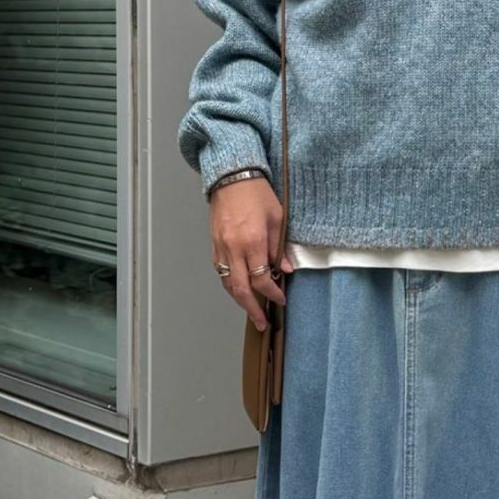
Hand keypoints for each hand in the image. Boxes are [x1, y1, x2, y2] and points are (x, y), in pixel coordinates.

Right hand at [210, 175, 294, 330]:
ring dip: (239, 300)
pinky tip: (239, 290)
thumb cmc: (257, 194)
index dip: (272, 294)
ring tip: (251, 311)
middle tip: (261, 323)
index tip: (281, 300)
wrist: (232, 176)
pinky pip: (220, 271)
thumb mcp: (278, 219)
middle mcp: (234, 248)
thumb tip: (285, 270)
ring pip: (228, 283)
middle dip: (252, 309)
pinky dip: (230, 284)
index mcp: (252, 242)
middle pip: (241, 289)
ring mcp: (221, 247)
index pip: (261, 280)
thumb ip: (280, 247)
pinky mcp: (214, 244)